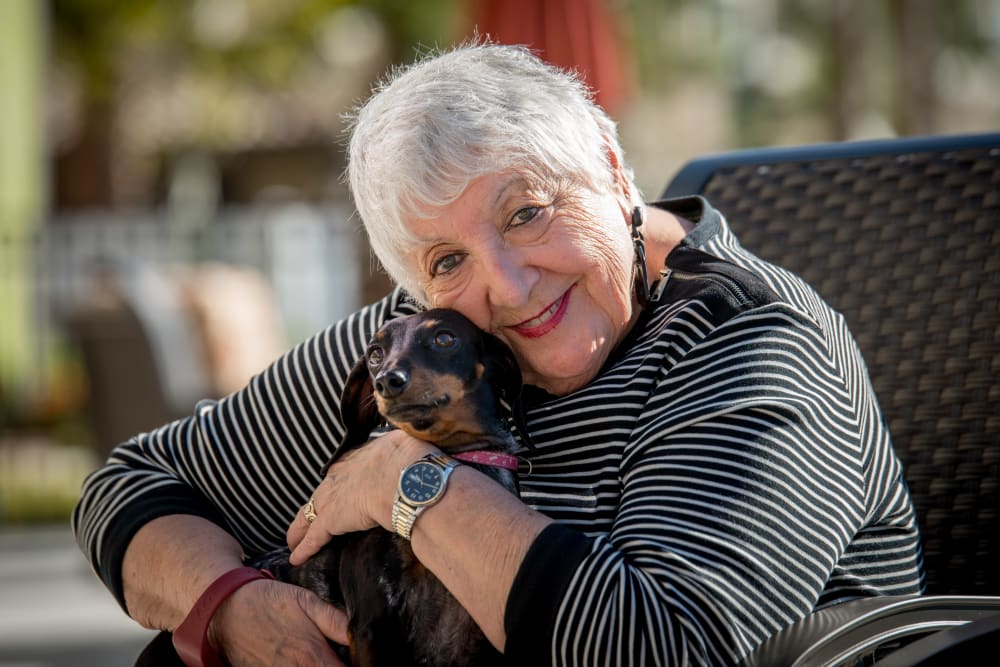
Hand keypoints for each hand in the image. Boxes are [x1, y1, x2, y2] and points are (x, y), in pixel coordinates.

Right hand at [209, 576, 348, 665]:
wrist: (225, 609)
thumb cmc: (268, 602)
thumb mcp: (306, 601)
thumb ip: (335, 621)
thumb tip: (359, 635)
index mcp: (312, 656)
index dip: (357, 666)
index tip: (360, 660)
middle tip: (337, 656)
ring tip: (318, 658)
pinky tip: (298, 660)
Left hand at [286, 430, 434, 564]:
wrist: (403, 476)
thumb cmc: (408, 459)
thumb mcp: (400, 445)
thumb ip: (396, 451)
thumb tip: (404, 449)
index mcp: (354, 459)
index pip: (337, 475)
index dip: (335, 486)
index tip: (335, 493)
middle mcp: (336, 477)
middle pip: (318, 495)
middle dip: (312, 507)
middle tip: (307, 519)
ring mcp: (330, 499)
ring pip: (308, 515)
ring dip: (300, 529)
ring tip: (294, 540)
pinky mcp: (330, 520)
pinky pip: (312, 537)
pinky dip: (304, 549)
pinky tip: (297, 558)